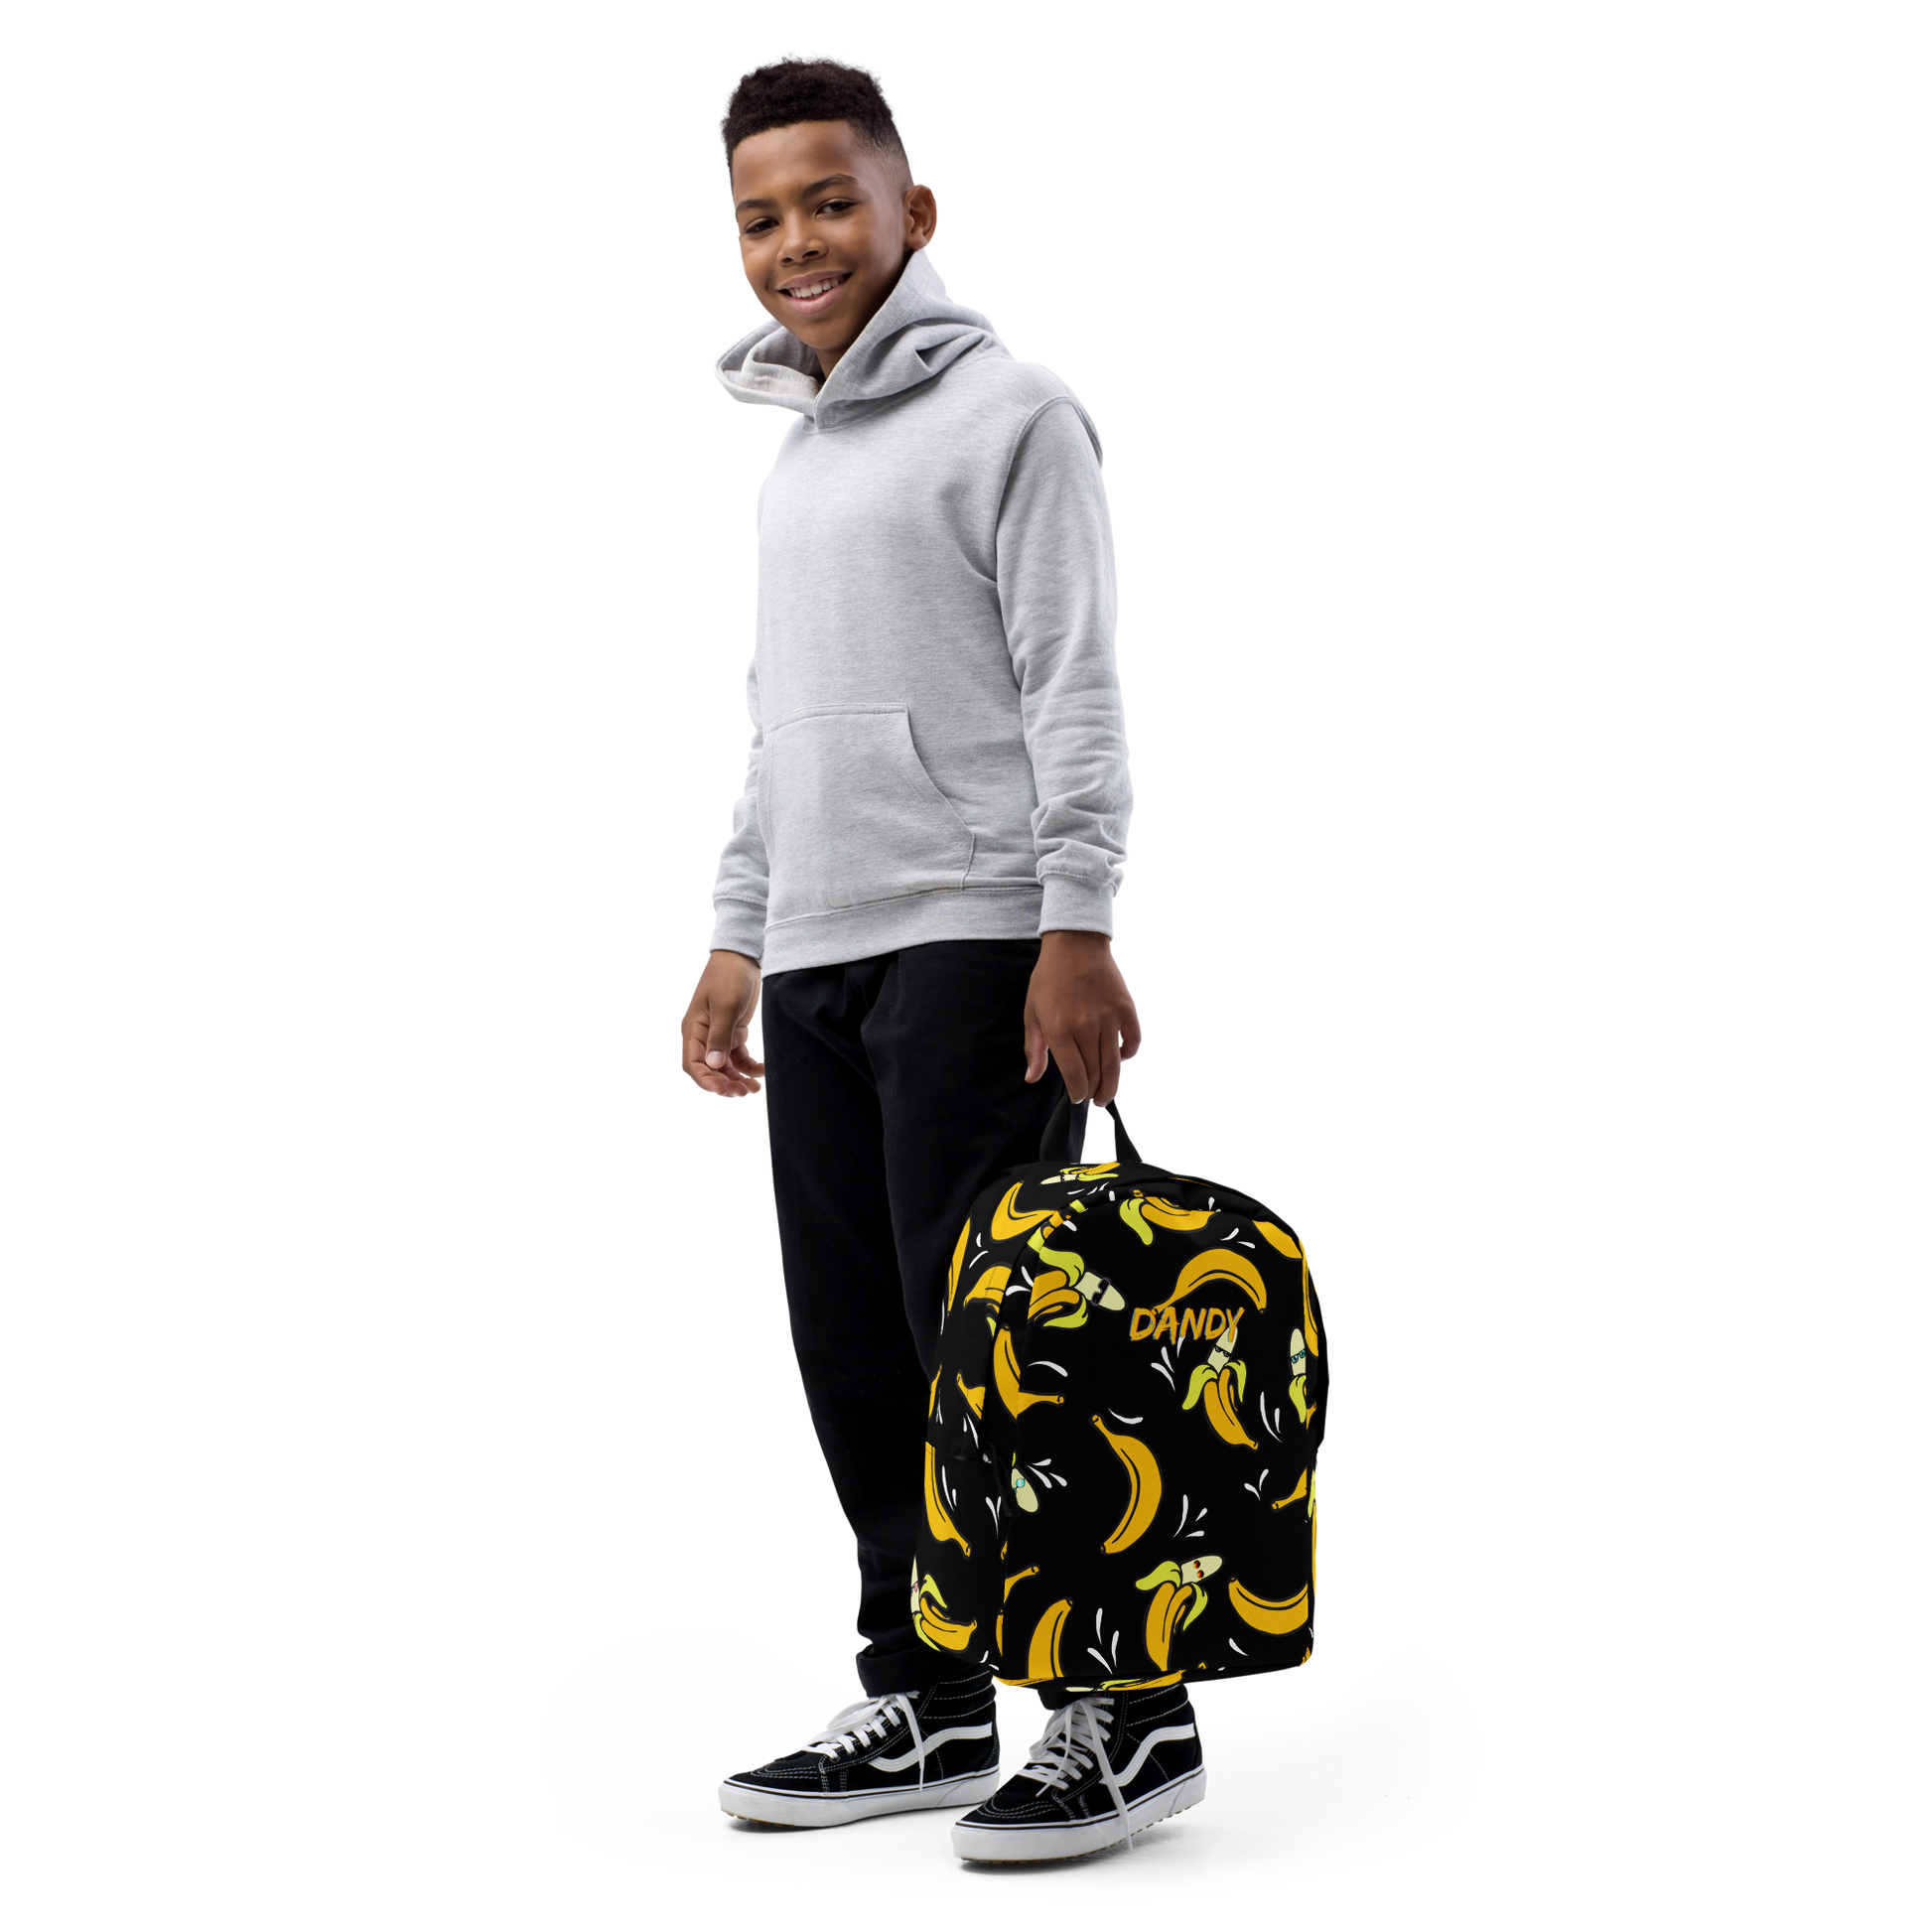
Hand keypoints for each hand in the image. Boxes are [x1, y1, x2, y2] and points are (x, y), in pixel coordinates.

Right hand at [679, 950, 765, 1098]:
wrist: (742, 956)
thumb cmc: (728, 976)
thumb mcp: (725, 1005)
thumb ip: (720, 1035)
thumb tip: (714, 1064)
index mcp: (692, 1030)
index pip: (692, 1064)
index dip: (705, 1082)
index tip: (722, 1093)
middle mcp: (702, 1036)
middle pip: (709, 1070)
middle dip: (724, 1085)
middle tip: (743, 1094)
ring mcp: (719, 1036)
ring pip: (725, 1067)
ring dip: (737, 1080)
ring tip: (754, 1089)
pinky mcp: (734, 1033)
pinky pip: (739, 1057)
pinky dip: (749, 1067)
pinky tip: (762, 1072)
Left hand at [1023, 931, 1143, 1108]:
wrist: (1076, 945)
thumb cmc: (1050, 978)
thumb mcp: (1032, 1012)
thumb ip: (1035, 1049)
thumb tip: (1032, 1078)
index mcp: (1059, 1030)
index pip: (1074, 1076)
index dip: (1078, 1093)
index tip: (1078, 1098)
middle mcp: (1085, 1027)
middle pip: (1095, 1075)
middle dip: (1095, 1093)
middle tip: (1095, 1100)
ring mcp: (1109, 1018)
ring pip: (1115, 1065)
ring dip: (1112, 1084)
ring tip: (1108, 1093)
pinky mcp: (1126, 1010)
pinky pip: (1133, 1043)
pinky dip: (1129, 1056)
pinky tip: (1121, 1060)